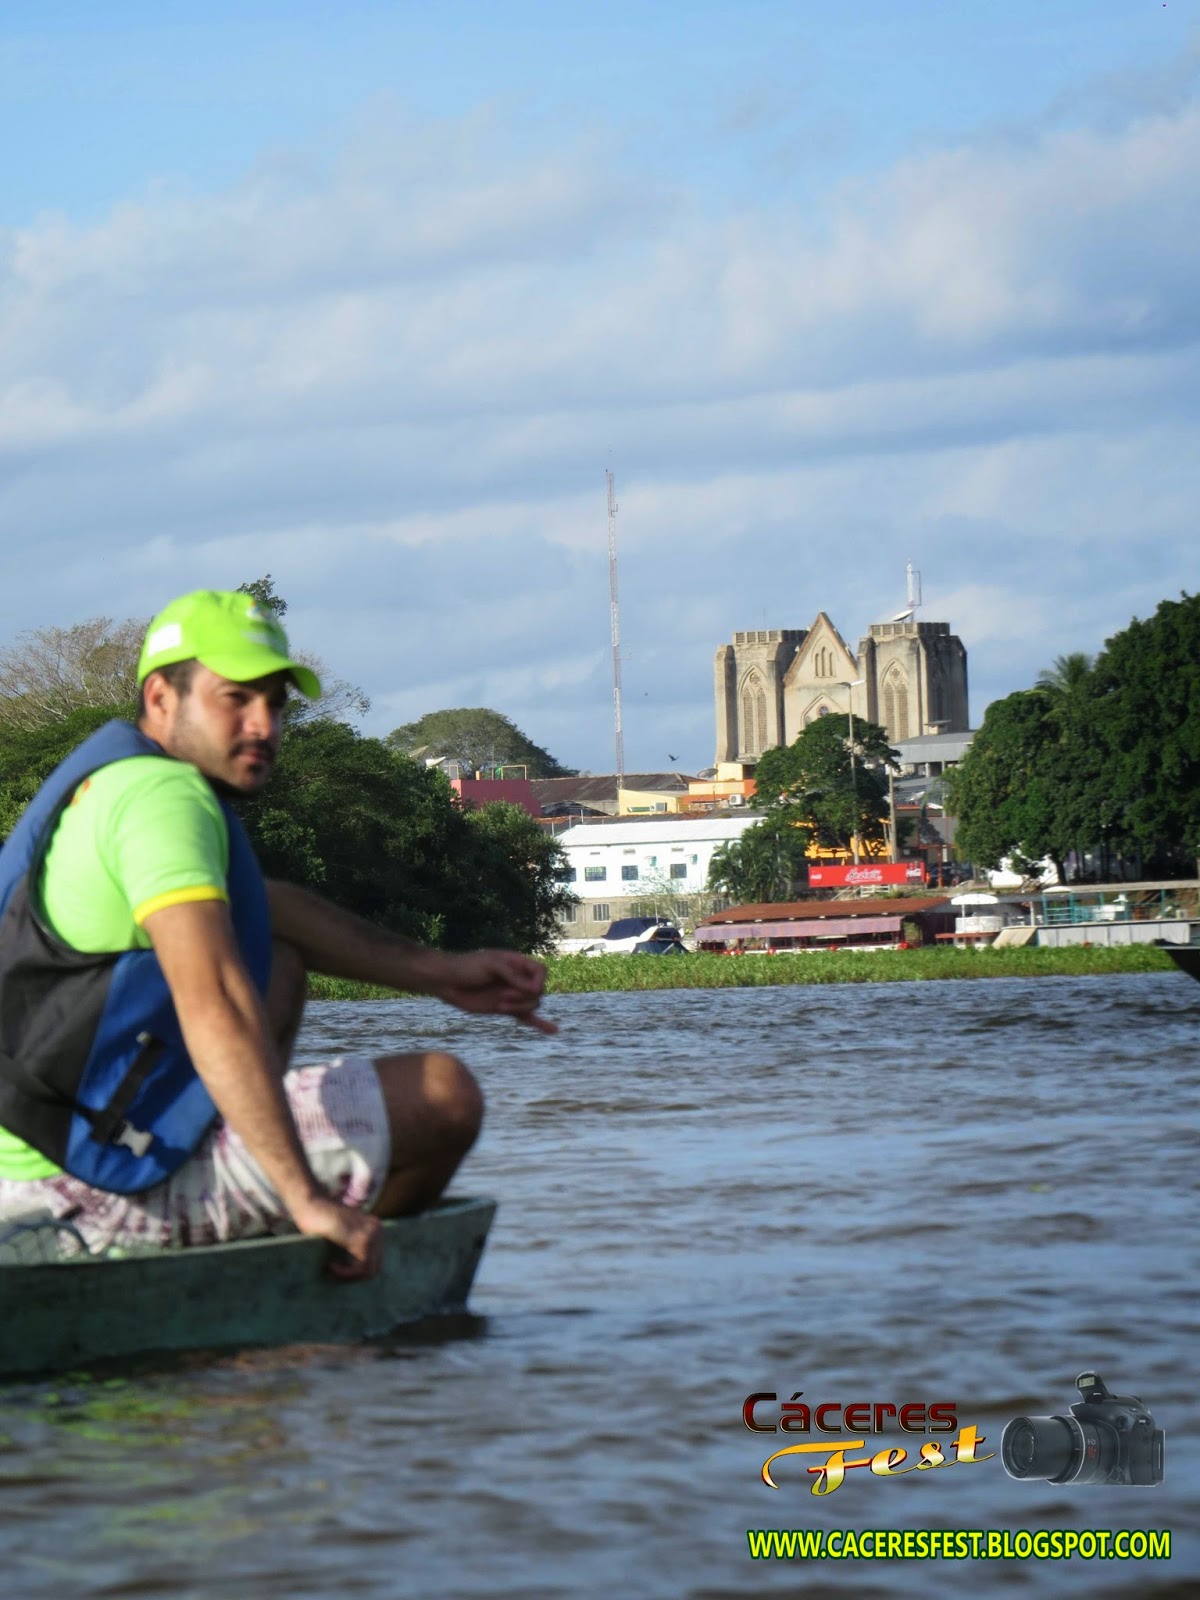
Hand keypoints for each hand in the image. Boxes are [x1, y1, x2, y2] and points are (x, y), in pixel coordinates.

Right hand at [290, 1192, 383, 1279]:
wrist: (310, 1202)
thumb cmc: (319, 1219)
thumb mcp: (342, 1232)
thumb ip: (352, 1245)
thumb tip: (356, 1275)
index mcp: (375, 1227)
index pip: (376, 1261)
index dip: (357, 1272)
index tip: (339, 1271)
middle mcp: (377, 1229)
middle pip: (374, 1268)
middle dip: (354, 1276)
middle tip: (334, 1274)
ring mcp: (371, 1234)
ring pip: (368, 1271)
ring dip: (348, 1276)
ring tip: (331, 1270)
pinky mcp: (360, 1239)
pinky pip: (360, 1268)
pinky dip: (345, 1273)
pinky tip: (331, 1266)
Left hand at [433, 949, 557, 1034]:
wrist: (447, 981)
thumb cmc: (467, 967)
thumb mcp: (491, 964)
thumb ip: (512, 974)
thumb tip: (533, 989)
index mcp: (516, 963)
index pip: (541, 971)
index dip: (539, 981)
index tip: (529, 988)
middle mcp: (517, 979)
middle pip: (538, 991)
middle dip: (523, 996)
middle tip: (503, 996)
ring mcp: (512, 995)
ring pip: (532, 1005)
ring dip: (519, 1007)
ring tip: (500, 1004)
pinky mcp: (505, 1009)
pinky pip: (526, 1017)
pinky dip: (540, 1024)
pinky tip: (553, 1030)